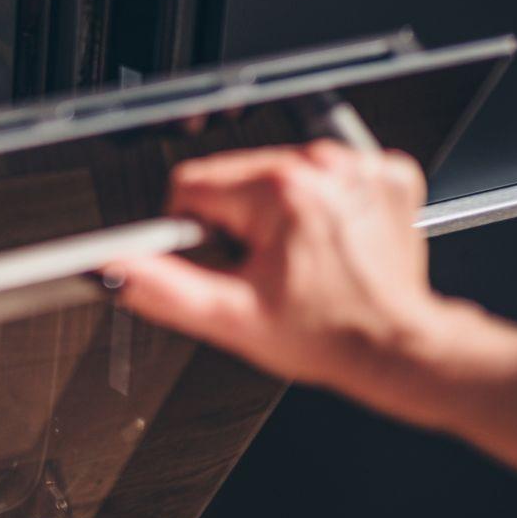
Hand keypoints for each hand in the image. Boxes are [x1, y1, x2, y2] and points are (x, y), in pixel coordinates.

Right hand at [108, 140, 448, 392]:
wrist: (398, 350)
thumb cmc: (328, 337)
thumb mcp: (233, 319)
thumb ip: (165, 288)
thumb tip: (117, 267)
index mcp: (279, 193)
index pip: (192, 184)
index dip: (196, 229)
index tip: (229, 260)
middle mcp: (319, 168)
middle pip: (235, 176)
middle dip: (238, 220)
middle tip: (268, 266)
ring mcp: (357, 168)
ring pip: (276, 171)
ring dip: (278, 210)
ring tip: (301, 256)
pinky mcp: (384, 173)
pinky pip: (326, 173)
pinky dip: (323, 203)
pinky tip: (330, 239)